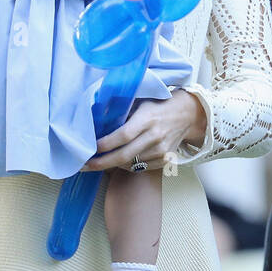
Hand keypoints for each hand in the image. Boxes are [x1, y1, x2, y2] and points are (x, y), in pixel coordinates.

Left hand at [84, 87, 206, 171]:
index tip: (88, 149)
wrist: (187, 115)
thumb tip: (95, 122)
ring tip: (97, 163)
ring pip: (130, 164)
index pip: (123, 135)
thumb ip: (121, 113)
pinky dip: (127, 166)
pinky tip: (118, 161)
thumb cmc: (158, 106)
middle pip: (124, 155)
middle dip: (101, 163)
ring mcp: (162, 149)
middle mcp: (156, 135)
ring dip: (111, 165)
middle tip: (84, 166)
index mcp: (148, 118)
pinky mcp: (165, 159)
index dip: (104, 144)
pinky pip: (140, 167)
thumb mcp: (141, 103)